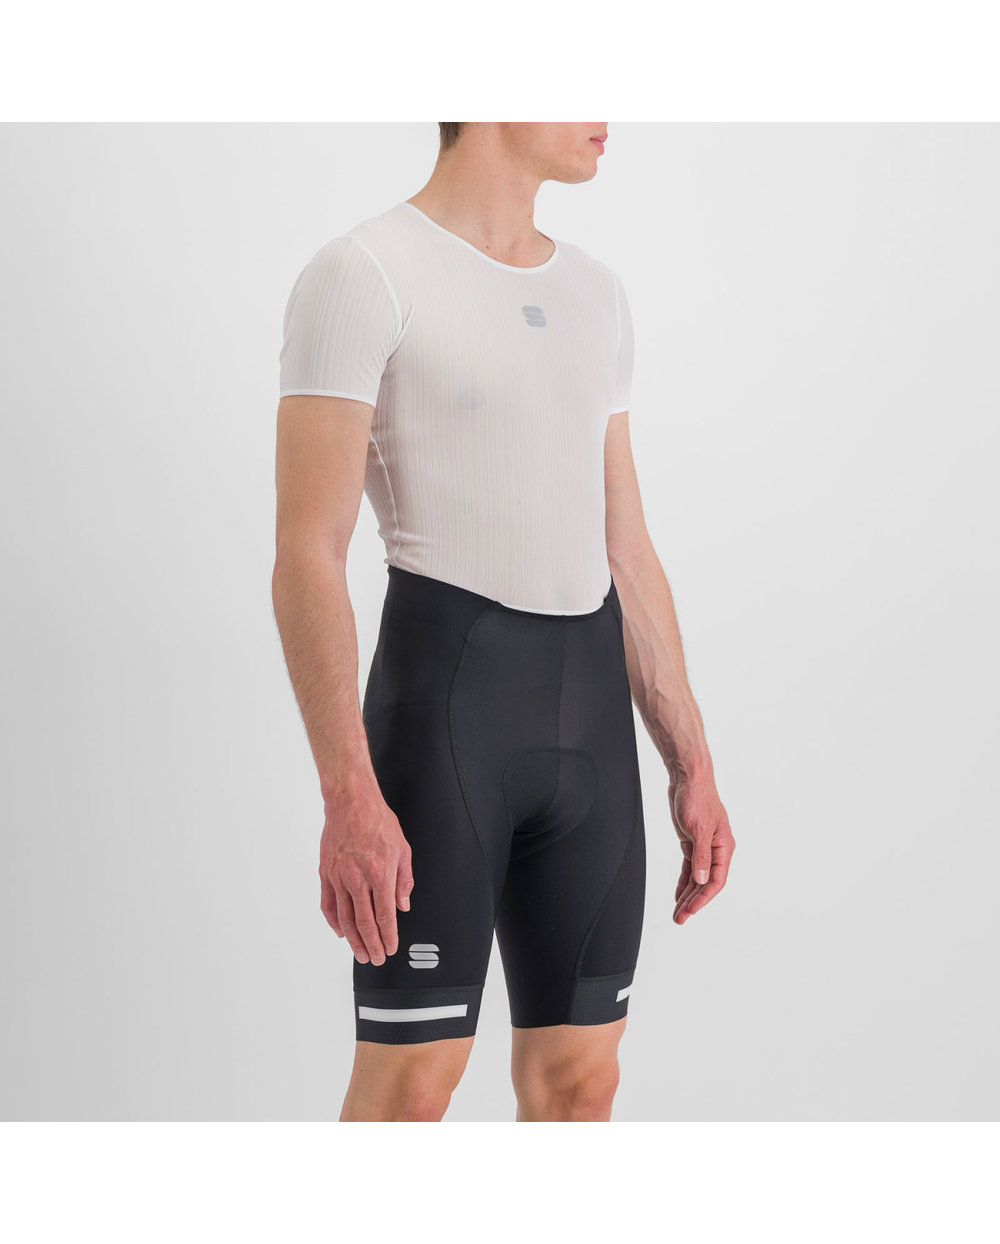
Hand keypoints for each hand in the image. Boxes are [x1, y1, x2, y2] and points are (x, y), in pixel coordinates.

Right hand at [319, 779, 413, 964]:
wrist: (351, 802)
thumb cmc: (378, 821)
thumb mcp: (403, 849)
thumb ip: (404, 881)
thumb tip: (402, 905)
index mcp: (380, 873)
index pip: (384, 915)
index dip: (388, 936)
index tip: (390, 948)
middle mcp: (358, 878)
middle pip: (364, 922)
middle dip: (371, 945)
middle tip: (376, 958)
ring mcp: (339, 877)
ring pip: (345, 918)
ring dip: (353, 940)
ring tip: (360, 953)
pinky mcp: (326, 873)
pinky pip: (328, 903)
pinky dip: (333, 921)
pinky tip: (340, 932)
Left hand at [668, 775, 734, 923]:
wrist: (688, 778)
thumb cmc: (697, 798)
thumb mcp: (699, 828)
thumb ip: (701, 856)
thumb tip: (701, 880)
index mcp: (724, 847)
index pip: (716, 880)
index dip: (703, 898)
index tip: (690, 911)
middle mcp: (716, 850)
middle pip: (705, 883)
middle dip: (693, 902)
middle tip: (679, 919)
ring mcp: (704, 847)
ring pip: (696, 878)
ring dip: (687, 895)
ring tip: (677, 914)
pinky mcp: (692, 842)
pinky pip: (689, 867)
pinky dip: (684, 881)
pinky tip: (678, 895)